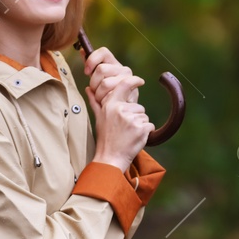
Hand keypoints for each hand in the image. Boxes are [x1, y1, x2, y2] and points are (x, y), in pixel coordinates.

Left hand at [84, 46, 139, 105]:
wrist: (123, 111)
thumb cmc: (109, 94)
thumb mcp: (98, 79)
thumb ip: (91, 66)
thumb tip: (82, 51)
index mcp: (114, 64)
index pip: (103, 52)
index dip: (92, 60)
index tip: (86, 72)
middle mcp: (123, 69)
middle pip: (101, 69)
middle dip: (94, 83)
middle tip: (96, 91)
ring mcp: (129, 80)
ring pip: (105, 83)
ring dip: (99, 95)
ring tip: (103, 99)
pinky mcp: (132, 92)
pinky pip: (112, 96)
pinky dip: (106, 101)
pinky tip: (109, 103)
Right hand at [84, 47, 150, 169]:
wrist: (110, 158)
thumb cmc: (105, 138)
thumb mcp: (98, 118)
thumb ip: (95, 102)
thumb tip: (88, 88)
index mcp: (111, 105)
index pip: (124, 85)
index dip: (134, 80)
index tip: (139, 80)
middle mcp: (121, 109)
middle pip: (138, 106)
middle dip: (135, 116)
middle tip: (124, 129)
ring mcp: (131, 119)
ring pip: (144, 116)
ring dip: (140, 124)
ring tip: (128, 134)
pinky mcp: (141, 128)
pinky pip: (150, 125)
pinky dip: (146, 132)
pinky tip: (135, 138)